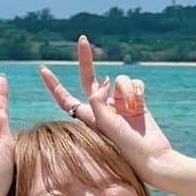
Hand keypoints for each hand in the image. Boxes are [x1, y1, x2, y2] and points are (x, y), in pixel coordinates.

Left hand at [38, 36, 172, 181]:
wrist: (152, 156)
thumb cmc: (127, 148)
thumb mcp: (106, 127)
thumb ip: (98, 103)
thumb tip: (103, 83)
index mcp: (89, 116)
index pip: (66, 99)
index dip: (54, 85)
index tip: (43, 70)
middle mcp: (102, 107)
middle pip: (89, 78)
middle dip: (86, 59)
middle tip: (82, 39)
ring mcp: (119, 103)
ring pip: (118, 79)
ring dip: (125, 88)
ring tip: (132, 106)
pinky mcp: (136, 100)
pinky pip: (134, 83)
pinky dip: (138, 89)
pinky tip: (141, 102)